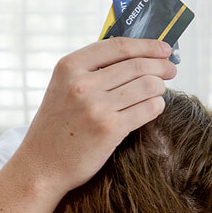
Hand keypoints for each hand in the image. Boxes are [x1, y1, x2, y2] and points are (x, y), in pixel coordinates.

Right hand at [18, 36, 175, 197]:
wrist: (41, 166)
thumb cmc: (57, 127)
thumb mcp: (62, 88)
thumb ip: (91, 70)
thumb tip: (136, 55)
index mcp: (69, 67)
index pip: (118, 46)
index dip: (147, 46)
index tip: (164, 49)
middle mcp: (81, 84)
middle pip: (138, 65)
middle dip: (161, 66)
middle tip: (170, 71)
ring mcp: (95, 106)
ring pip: (148, 85)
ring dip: (159, 87)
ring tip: (158, 92)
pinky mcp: (109, 129)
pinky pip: (148, 109)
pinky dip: (156, 106)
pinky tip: (152, 108)